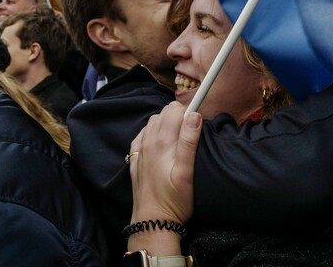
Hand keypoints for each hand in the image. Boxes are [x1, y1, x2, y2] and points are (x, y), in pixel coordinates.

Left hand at [127, 104, 201, 253]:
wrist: (152, 221)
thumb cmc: (175, 199)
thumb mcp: (187, 171)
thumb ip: (189, 141)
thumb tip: (194, 115)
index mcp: (163, 140)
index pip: (175, 109)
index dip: (189, 113)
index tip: (198, 125)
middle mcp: (148, 141)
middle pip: (164, 113)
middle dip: (179, 117)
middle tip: (190, 135)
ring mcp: (140, 150)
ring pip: (153, 122)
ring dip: (166, 124)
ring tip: (178, 141)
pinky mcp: (135, 159)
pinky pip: (143, 135)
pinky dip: (153, 133)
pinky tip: (161, 145)